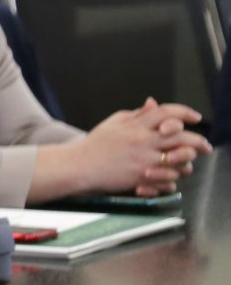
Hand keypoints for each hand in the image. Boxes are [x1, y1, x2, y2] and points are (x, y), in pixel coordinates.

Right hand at [79, 98, 209, 195]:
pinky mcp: (141, 178)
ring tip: (186, 163)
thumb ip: (137, 114)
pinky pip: (169, 180)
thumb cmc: (96, 144)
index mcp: (136, 125)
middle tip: (205, 146)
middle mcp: (142, 141)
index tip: (195, 117)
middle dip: (198, 141)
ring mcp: (144, 160)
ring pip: (180, 161)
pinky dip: (173, 180)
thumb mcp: (114, 123)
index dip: (185, 113)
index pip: (167, 112)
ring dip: (187, 162)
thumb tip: (153, 103)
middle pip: (181, 136)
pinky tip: (169, 177)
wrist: (79, 166)